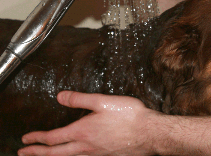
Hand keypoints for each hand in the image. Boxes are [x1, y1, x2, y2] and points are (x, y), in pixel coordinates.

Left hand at [18, 91, 158, 155]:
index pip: (52, 138)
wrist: (150, 133)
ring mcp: (96, 154)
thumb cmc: (129, 116)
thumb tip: (60, 96)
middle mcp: (86, 147)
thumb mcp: (103, 101)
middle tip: (23, 152)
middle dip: (36, 153)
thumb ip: (79, 99)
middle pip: (55, 153)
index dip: (36, 138)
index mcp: (83, 131)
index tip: (26, 138)